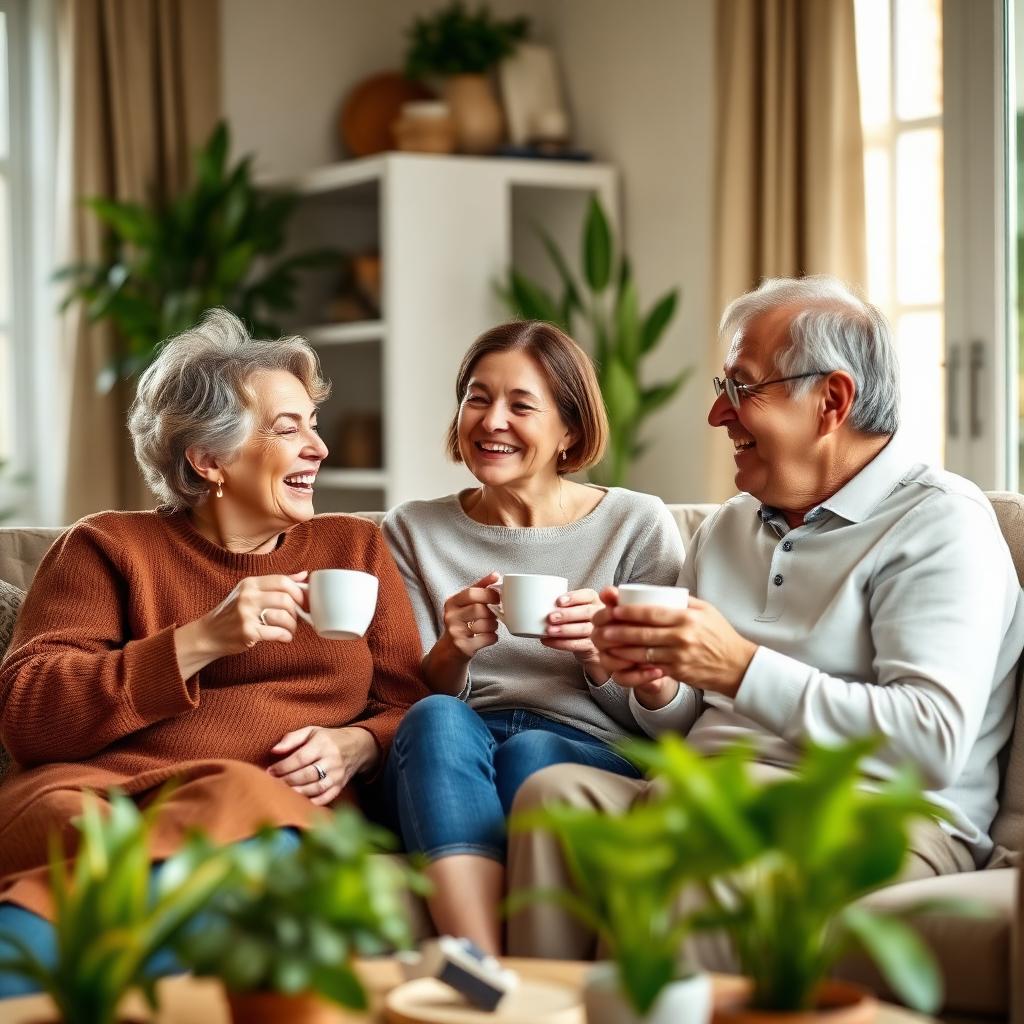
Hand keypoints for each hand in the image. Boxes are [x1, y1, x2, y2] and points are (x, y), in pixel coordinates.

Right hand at [174, 571, 308, 677]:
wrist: (208, 634)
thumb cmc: (234, 613)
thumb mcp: (251, 592)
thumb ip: (276, 584)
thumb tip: (304, 575)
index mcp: (250, 583)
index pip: (282, 581)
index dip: (298, 592)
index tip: (303, 602)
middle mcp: (247, 596)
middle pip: (286, 599)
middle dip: (296, 611)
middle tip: (296, 618)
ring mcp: (246, 614)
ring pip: (283, 616)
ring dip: (292, 626)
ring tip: (289, 629)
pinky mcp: (247, 632)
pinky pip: (277, 633)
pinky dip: (286, 636)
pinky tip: (284, 637)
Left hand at [267, 725, 378, 805]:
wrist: (358, 746)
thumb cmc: (328, 738)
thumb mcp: (311, 731)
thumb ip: (291, 739)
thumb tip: (274, 751)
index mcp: (323, 744)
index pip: (300, 758)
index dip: (283, 767)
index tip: (270, 771)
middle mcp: (332, 760)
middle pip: (306, 775)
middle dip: (287, 781)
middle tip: (273, 783)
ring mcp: (337, 775)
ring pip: (315, 788)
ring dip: (297, 792)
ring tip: (283, 792)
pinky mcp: (340, 786)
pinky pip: (325, 798)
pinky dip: (312, 802)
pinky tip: (300, 801)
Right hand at [440, 572, 500, 660]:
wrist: (449, 651)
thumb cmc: (462, 623)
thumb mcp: (465, 604)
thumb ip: (479, 588)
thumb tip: (496, 575)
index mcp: (451, 602)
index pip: (471, 592)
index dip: (488, 594)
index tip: (497, 598)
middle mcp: (450, 616)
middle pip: (479, 609)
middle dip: (491, 612)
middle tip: (494, 614)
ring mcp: (455, 632)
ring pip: (484, 624)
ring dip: (493, 625)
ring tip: (490, 626)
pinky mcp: (463, 647)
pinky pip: (487, 638)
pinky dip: (492, 637)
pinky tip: (488, 637)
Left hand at [540, 588, 606, 676]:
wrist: (588, 645)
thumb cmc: (576, 621)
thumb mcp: (572, 608)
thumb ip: (561, 604)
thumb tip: (534, 601)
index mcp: (594, 600)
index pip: (587, 595)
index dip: (574, 597)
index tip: (558, 601)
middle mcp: (600, 614)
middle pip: (587, 612)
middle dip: (567, 614)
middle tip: (550, 617)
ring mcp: (599, 631)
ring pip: (583, 629)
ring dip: (564, 630)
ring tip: (548, 630)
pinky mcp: (593, 647)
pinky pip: (578, 645)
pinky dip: (561, 643)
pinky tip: (548, 641)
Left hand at [592, 586, 757, 697]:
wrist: (737, 665)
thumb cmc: (720, 635)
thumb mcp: (706, 611)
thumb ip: (682, 601)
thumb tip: (657, 593)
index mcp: (687, 617)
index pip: (652, 613)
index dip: (630, 612)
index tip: (614, 609)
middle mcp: (682, 636)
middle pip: (643, 633)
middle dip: (619, 631)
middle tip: (602, 628)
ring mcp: (679, 656)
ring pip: (643, 652)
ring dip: (621, 649)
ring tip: (606, 644)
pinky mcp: (678, 672)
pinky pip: (651, 668)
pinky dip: (635, 664)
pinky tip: (623, 660)